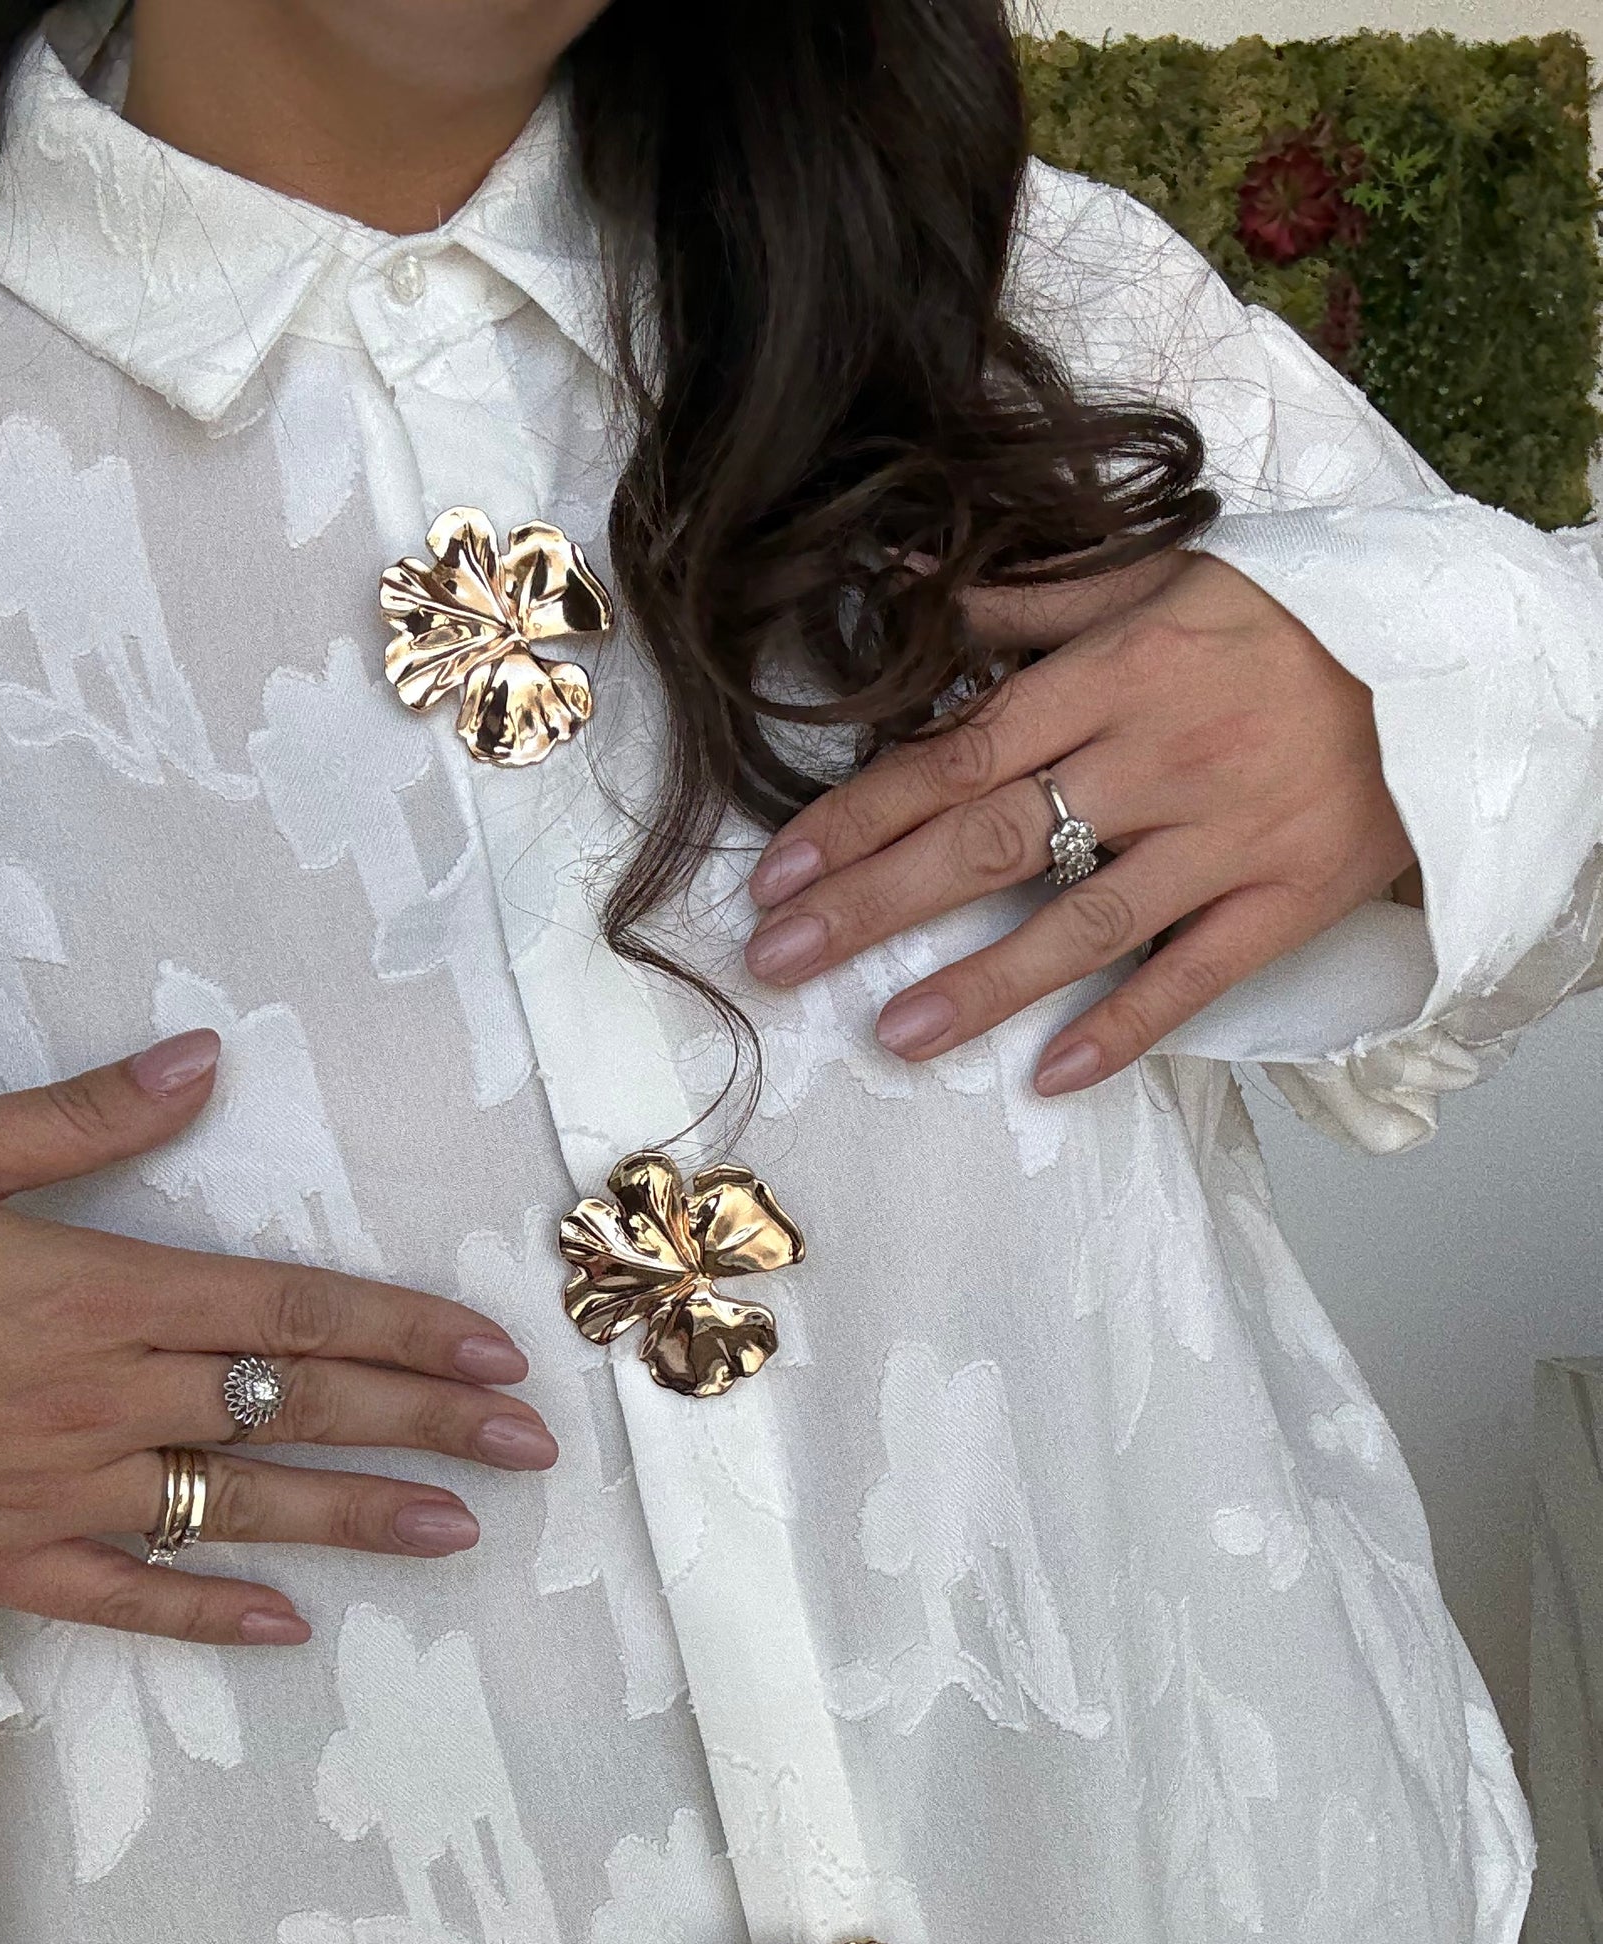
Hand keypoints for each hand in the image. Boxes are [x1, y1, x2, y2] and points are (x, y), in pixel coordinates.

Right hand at [0, 1031, 556, 1645]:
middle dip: (425, 1423)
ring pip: (237, 1508)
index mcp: (92, 1291)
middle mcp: (96, 1399)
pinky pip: (126, 1602)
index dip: (402, 1329)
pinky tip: (287, 1629)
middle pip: (293, 1408)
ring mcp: (53, 1492)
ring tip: (460, 1529)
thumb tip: (203, 1061)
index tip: (492, 1350)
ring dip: (356, 1518)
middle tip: (529, 1445)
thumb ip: (77, 1119)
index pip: (287, 1312)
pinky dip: (207, 1618)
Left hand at [742, 551, 1418, 1091]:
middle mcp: (1160, 759)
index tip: (780, 869)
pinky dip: (1124, 1026)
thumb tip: (909, 589)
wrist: (1449, 661)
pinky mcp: (1285, 900)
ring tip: (894, 1033)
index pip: (963, 753)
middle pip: (995, 840)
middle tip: (782, 956)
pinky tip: (1050, 1076)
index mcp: (1118, 676)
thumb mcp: (1163, 581)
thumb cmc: (1286, 621)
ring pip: (1085, 920)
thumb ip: (1035, 603)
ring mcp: (1225, 837)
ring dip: (983, 983)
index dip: (865, 813)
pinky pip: (1194, 975)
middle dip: (878, 902)